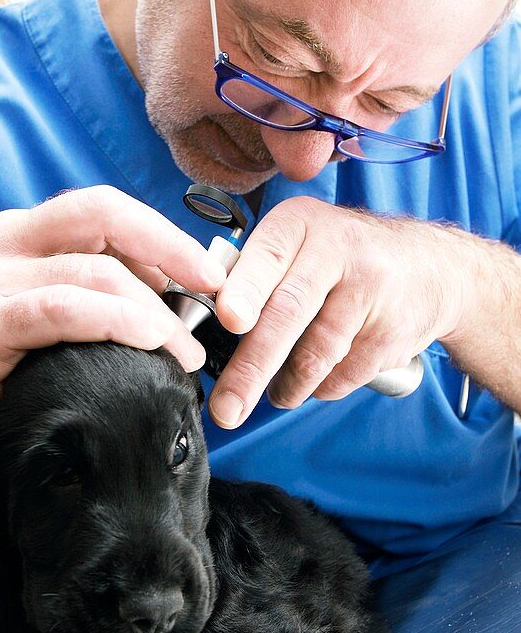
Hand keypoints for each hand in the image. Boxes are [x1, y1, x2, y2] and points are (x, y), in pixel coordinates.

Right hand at [0, 186, 223, 483]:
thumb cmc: (2, 377)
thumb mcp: (55, 322)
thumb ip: (98, 295)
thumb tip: (174, 296)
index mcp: (23, 235)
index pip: (105, 208)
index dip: (164, 233)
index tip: (210, 273)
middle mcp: (2, 243)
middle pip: (102, 216)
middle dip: (171, 251)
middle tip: (213, 298)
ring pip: (92, 270)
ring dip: (152, 310)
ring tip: (183, 351)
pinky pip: (61, 309)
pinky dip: (112, 320)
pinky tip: (147, 340)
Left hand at [208, 196, 469, 428]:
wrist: (434, 270)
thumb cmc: (342, 261)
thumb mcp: (299, 245)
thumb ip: (253, 274)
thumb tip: (198, 325)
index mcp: (299, 224)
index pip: (267, 259)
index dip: (247, 291)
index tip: (230, 320)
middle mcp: (336, 249)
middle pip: (288, 315)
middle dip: (251, 368)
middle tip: (226, 408)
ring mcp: (369, 290)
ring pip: (314, 356)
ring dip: (286, 386)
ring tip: (275, 392)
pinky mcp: (390, 331)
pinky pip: (340, 376)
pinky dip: (320, 387)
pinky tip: (319, 376)